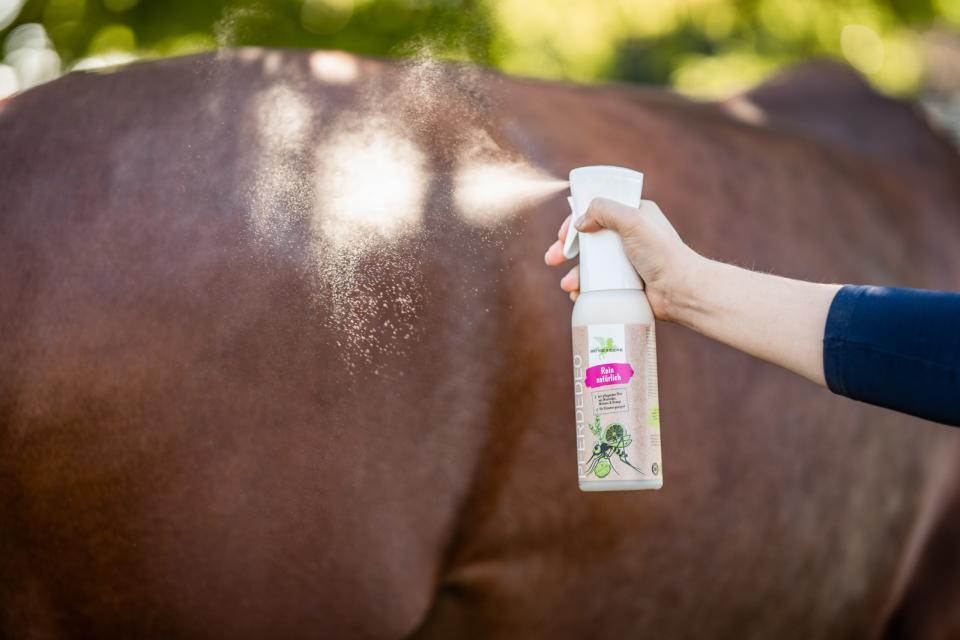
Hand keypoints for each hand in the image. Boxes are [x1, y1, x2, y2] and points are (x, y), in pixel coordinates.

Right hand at [543, 198, 703, 320]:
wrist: (680, 291)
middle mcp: (628, 236)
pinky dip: (584, 289)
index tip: (563, 235)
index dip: (576, 221)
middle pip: (588, 239)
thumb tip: (580, 222)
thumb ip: (604, 210)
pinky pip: (597, 284)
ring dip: (574, 273)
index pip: (597, 211)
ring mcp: (625, 261)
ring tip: (569, 286)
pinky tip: (578, 295)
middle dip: (566, 249)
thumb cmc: (662, 254)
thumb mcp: (633, 220)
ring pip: (589, 264)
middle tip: (551, 259)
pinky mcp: (623, 284)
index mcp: (633, 215)